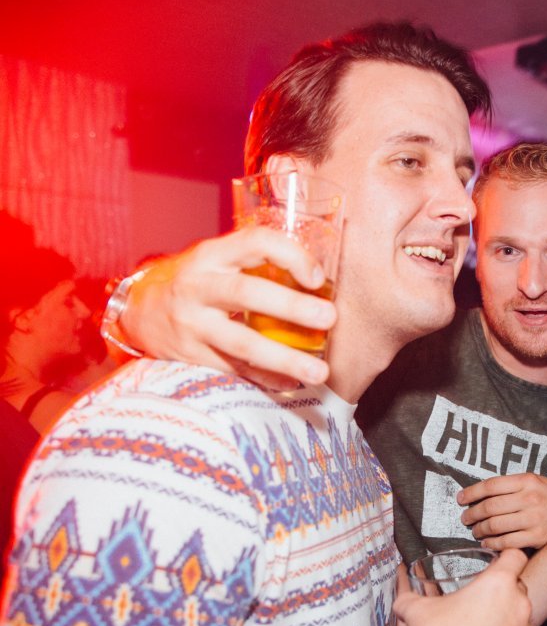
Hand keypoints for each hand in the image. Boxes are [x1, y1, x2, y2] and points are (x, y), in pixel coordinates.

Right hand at [121, 227, 336, 389]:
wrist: (138, 310)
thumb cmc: (196, 281)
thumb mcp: (217, 260)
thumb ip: (257, 264)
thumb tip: (322, 283)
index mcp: (211, 256)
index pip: (254, 242)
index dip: (289, 255)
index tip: (317, 278)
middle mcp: (198, 286)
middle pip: (247, 294)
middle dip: (291, 307)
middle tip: (329, 318)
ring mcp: (192, 324)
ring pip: (241, 343)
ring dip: (284, 358)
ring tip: (319, 371)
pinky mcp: (190, 356)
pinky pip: (234, 370)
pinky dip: (266, 379)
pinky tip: (292, 383)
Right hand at [393, 549, 534, 625]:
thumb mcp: (417, 612)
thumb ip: (410, 599)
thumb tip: (401, 599)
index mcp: (498, 586)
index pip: (516, 556)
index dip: (507, 556)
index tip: (499, 561)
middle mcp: (518, 608)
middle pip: (519, 588)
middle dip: (503, 591)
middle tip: (481, 600)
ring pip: (520, 619)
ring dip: (505, 620)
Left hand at [458, 473, 546, 549]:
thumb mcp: (541, 483)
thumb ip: (516, 487)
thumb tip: (486, 495)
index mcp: (528, 480)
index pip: (491, 485)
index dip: (471, 492)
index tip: (461, 498)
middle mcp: (529, 498)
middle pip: (489, 507)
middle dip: (472, 514)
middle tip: (466, 518)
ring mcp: (533, 519)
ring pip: (495, 525)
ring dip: (480, 530)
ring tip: (476, 531)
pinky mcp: (536, 538)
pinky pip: (506, 542)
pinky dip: (492, 544)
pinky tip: (488, 544)